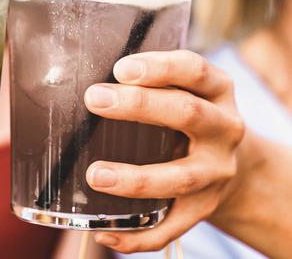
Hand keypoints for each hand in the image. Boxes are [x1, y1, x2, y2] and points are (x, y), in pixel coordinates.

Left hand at [82, 50, 244, 251]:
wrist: (235, 165)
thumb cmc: (185, 115)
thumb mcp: (181, 89)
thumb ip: (144, 80)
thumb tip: (68, 76)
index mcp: (216, 91)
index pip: (194, 70)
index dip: (159, 67)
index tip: (120, 68)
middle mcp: (224, 129)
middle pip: (187, 114)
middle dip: (139, 106)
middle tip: (93, 99)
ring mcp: (217, 173)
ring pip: (180, 178)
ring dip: (136, 179)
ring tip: (95, 175)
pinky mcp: (204, 209)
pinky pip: (172, 228)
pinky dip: (138, 236)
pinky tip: (105, 231)